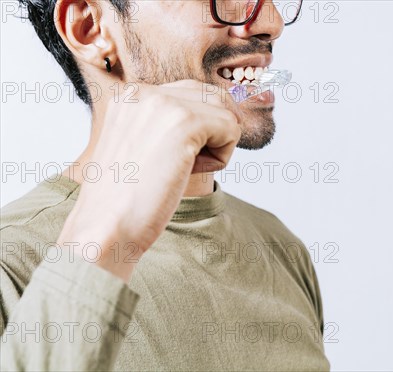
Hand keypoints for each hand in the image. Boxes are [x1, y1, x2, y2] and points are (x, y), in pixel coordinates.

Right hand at [57, 80, 240, 280]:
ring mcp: (163, 103)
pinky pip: (231, 129)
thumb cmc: (126, 199)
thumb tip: (220, 114)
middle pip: (211, 97)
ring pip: (225, 112)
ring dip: (217, 145)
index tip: (166, 159)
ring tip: (183, 168)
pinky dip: (222, 157)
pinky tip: (188, 172)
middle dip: (211, 133)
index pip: (190, 94)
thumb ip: (168, 123)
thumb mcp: (142, 145)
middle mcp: (143, 91)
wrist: (105, 227)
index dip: (195, 131)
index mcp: (130, 94)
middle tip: (181, 165)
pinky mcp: (185, 121)